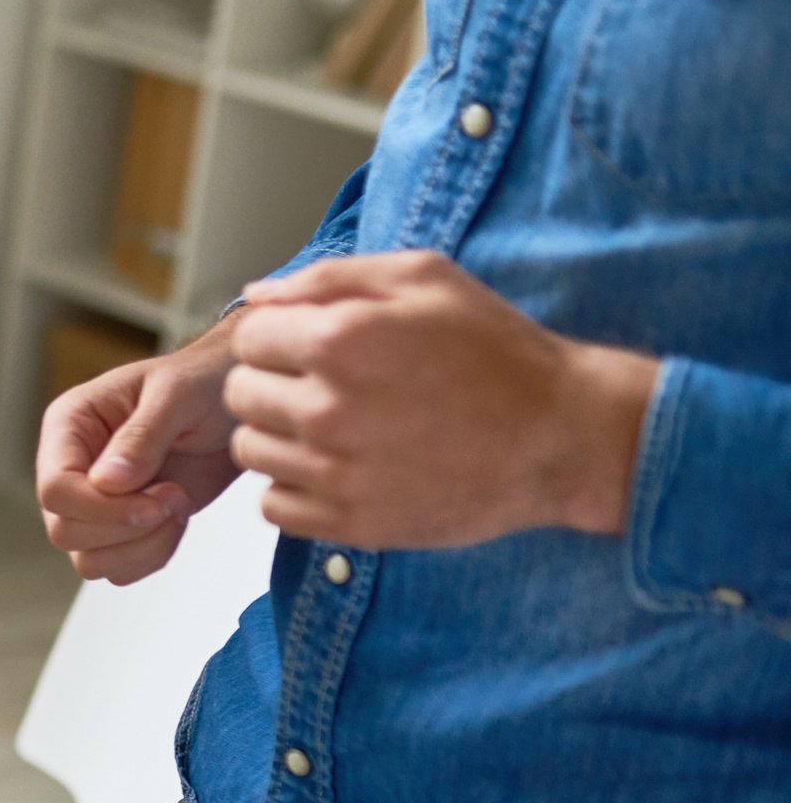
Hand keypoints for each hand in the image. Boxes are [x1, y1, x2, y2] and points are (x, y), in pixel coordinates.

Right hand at [36, 329, 244, 584]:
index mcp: (70, 426)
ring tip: (178, 505)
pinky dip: (152, 556)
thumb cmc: (205, 383)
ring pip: (89, 559)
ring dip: (142, 545)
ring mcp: (94, 502)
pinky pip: (118, 569)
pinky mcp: (121, 527)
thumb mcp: (176, 395)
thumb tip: (105, 482)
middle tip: (175, 496)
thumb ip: (141, 436)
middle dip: (127, 527)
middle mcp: (72, 467)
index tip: (157, 501)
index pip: (55, 488)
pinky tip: (177, 519)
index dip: (101, 507)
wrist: (236, 408)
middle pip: (64, 530)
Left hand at [225, 252, 656, 547]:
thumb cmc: (497, 350)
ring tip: (333, 426)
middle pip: (241, 396)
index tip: (309, 346)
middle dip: (272, 383)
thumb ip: (330, 278)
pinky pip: (272, 506)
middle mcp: (329, 408)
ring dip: (279, 435)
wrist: (561, 436)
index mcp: (340, 340)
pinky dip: (294, 487)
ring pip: (250, 450)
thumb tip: (255, 295)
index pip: (248, 339)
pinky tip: (336, 467)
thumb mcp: (425, 278)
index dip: (276, 337)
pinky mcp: (351, 523)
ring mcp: (337, 472)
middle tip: (323, 385)